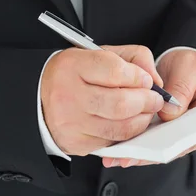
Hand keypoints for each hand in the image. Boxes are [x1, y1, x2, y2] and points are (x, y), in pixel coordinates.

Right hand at [40, 45, 164, 155]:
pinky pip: (111, 142)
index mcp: (73, 66)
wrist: (40, 95)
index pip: (115, 70)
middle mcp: (68, 95)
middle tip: (155, 99)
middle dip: (146, 102)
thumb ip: (133, 58)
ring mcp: (71, 122)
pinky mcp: (76, 143)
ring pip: (119, 127)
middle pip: (120, 104)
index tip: (147, 79)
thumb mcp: (100, 53)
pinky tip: (128, 123)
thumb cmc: (75, 72)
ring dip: (142, 120)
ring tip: (147, 111)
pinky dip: (126, 134)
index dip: (137, 76)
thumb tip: (154, 79)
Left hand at [102, 49, 195, 168]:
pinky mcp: (171, 134)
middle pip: (182, 144)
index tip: (159, 145)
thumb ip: (182, 87)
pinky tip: (120, 150)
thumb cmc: (193, 63)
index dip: (180, 140)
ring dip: (143, 154)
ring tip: (120, 157)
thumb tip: (169, 114)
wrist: (187, 65)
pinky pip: (156, 143)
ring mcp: (188, 134)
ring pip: (166, 148)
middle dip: (155, 152)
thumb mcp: (190, 65)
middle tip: (131, 156)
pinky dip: (139, 146)